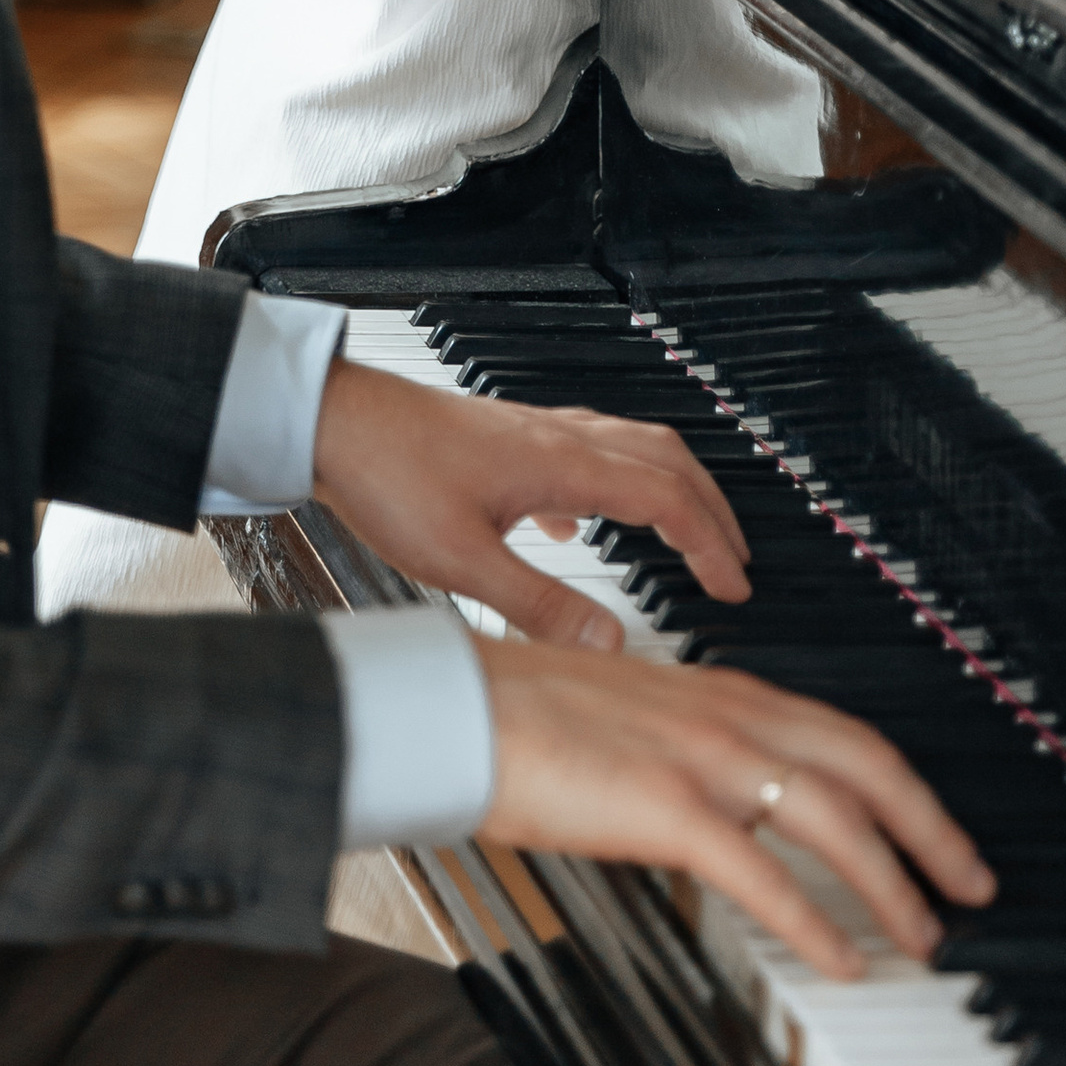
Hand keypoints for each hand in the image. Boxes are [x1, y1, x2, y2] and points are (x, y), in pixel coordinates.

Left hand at [311, 353, 751, 637]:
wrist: (331, 420)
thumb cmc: (387, 475)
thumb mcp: (462, 561)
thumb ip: (539, 606)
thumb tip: (609, 646)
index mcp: (561, 465)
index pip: (667, 500)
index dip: (711, 545)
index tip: (735, 587)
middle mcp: (558, 438)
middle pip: (666, 461)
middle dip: (712, 511)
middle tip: (735, 561)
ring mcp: (532, 431)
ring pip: (630, 447)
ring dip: (671, 488)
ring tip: (686, 534)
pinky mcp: (505, 437)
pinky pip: (583, 450)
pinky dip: (609, 482)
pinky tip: (576, 524)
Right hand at [482, 641, 995, 981]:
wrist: (457, 706)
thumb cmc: (521, 712)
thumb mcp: (630, 715)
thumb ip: (686, 745)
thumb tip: (724, 798)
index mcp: (720, 690)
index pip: (842, 734)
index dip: (903, 787)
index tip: (935, 830)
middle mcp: (727, 713)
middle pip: (867, 766)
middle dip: (932, 830)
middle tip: (972, 886)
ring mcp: (702, 756)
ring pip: (835, 816)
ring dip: (891, 883)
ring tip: (919, 938)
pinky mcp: (667, 805)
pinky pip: (766, 873)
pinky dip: (816, 922)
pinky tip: (841, 961)